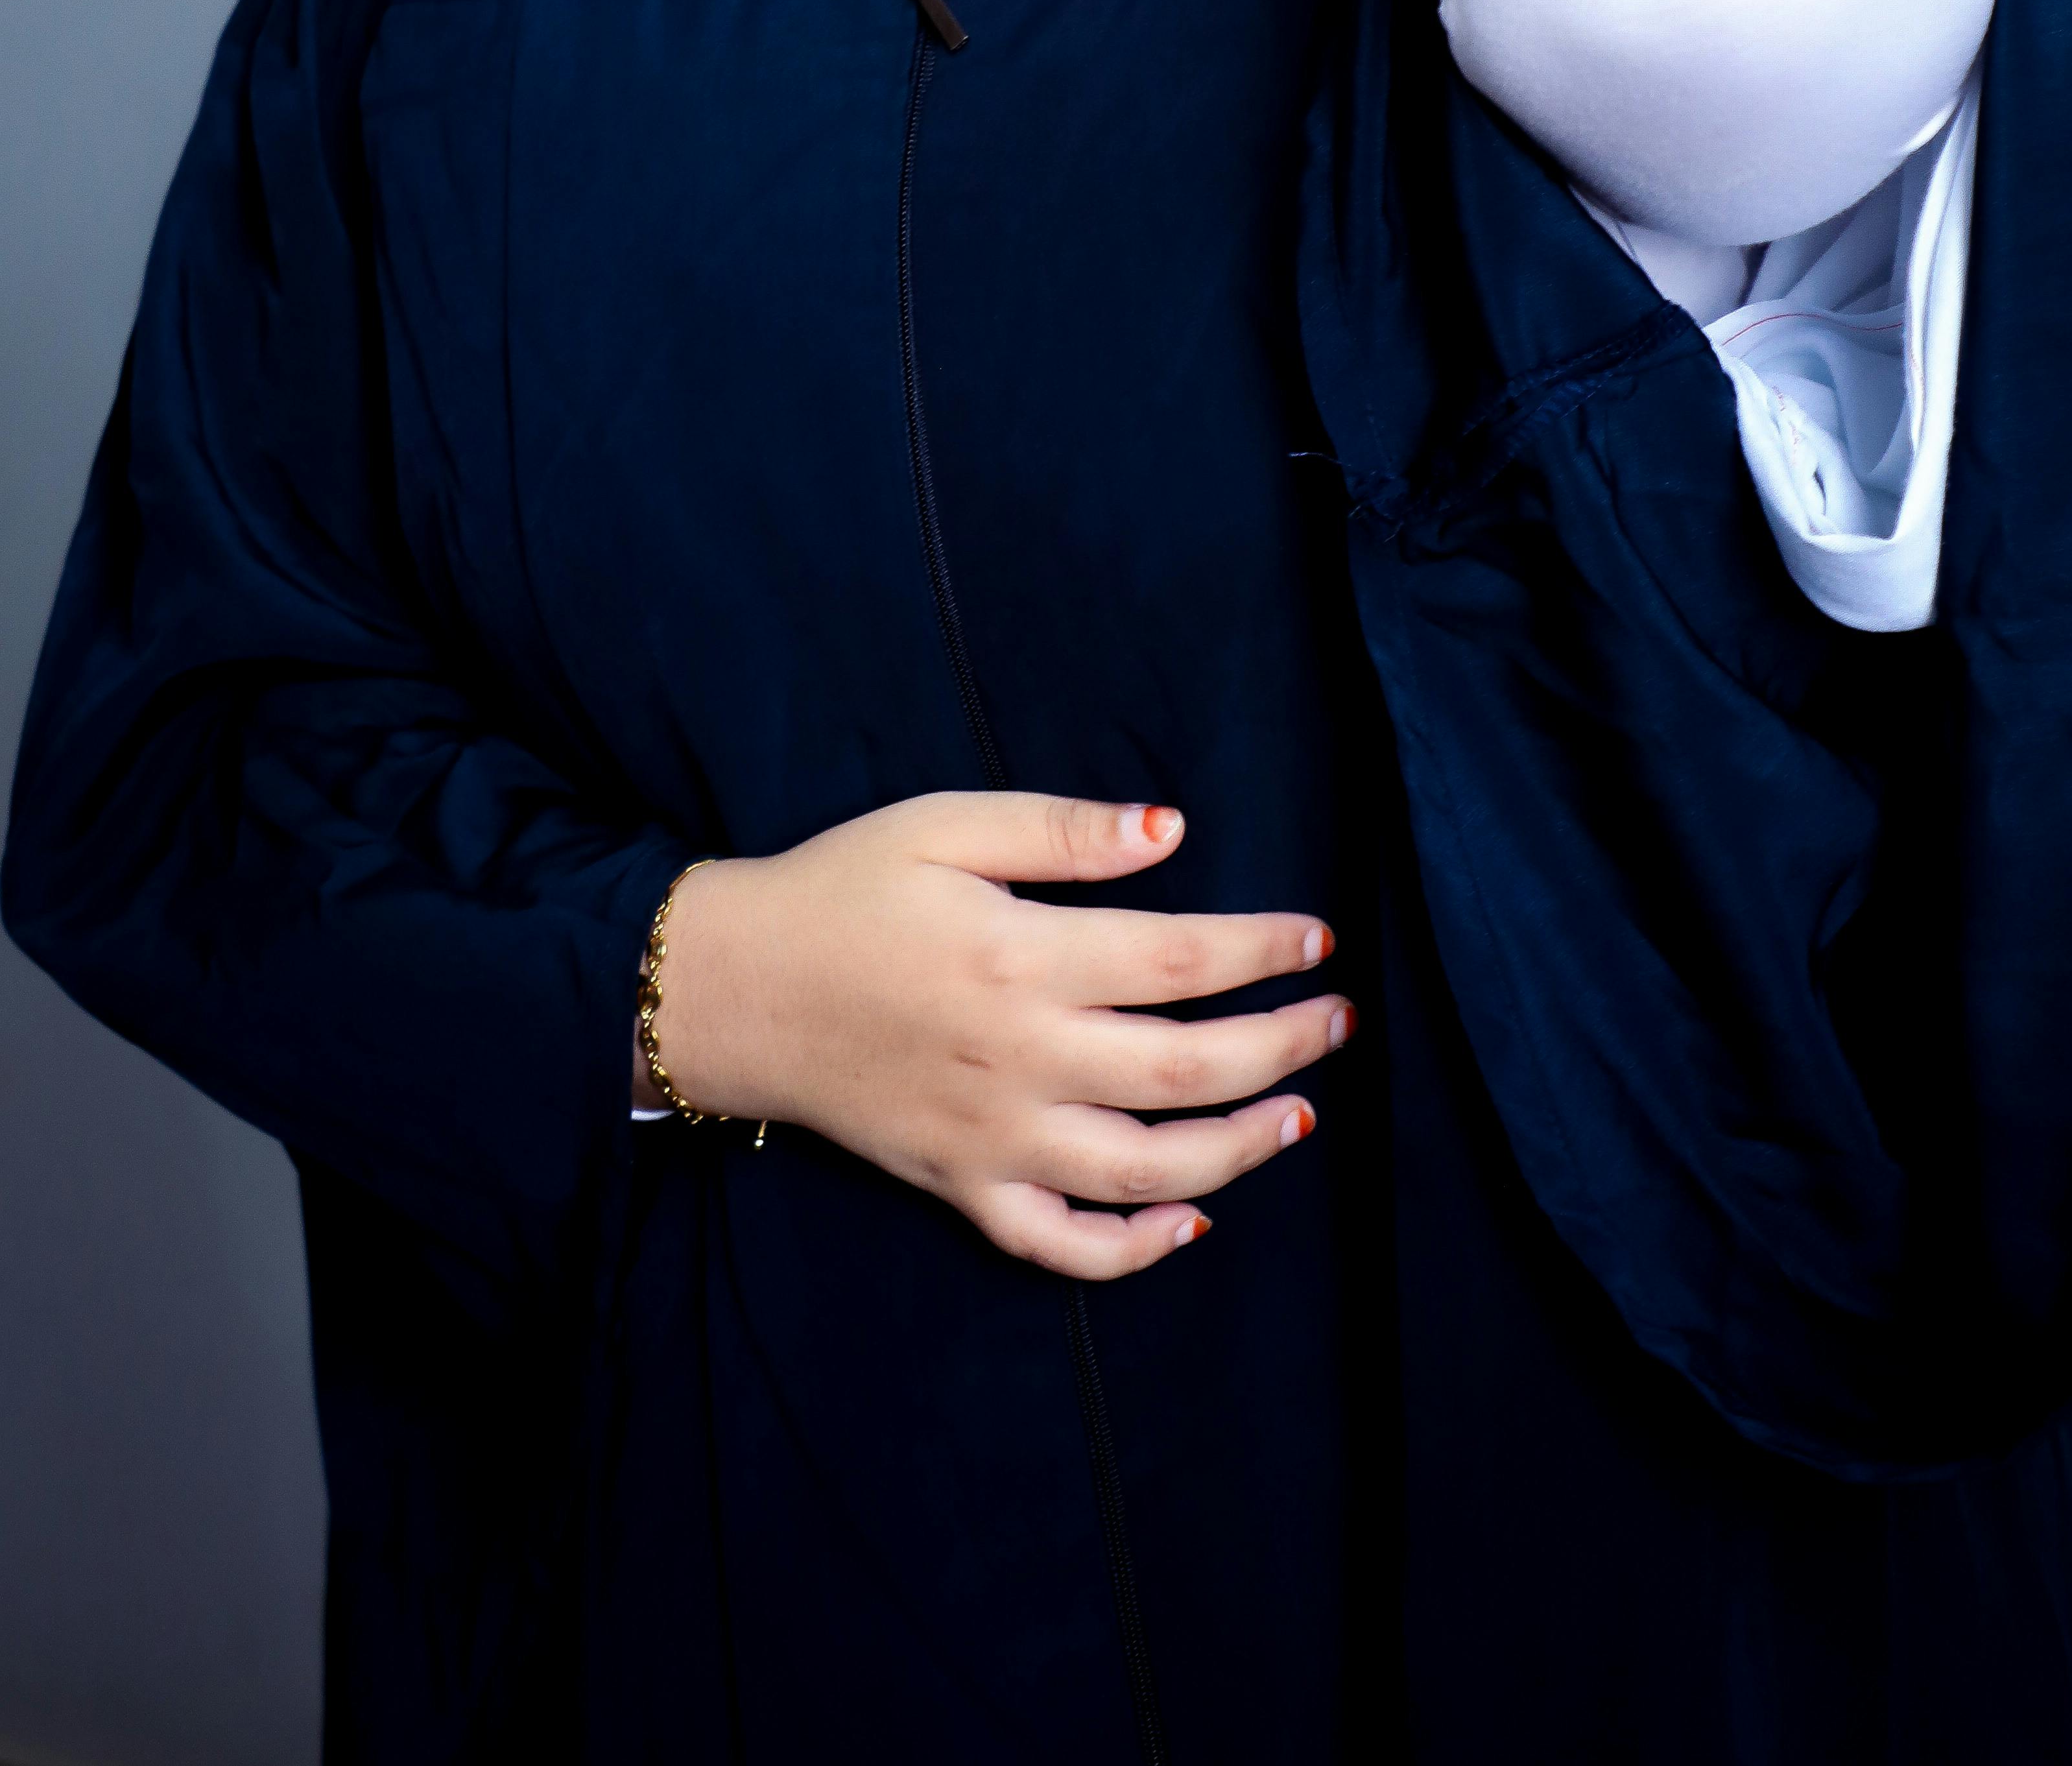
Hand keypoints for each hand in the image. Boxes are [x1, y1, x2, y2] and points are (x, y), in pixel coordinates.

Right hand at [643, 792, 1352, 1279]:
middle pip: (1187, 1070)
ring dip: (1240, 1148)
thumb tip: (1170, 829)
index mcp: (1022, 956)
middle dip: (1282, 1047)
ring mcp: (994, 1135)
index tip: (1319, 940)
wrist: (735, 987)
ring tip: (1299, 1115)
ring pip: (1145, 1169)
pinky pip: (1059, 1241)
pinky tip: (1189, 1222)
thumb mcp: (946, 824)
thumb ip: (1061, 830)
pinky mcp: (960, 1186)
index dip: (1264, 951)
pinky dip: (1132, 1248)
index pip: (1181, 959)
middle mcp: (1020, 1057)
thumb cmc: (843, 890)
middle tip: (1336, 1022)